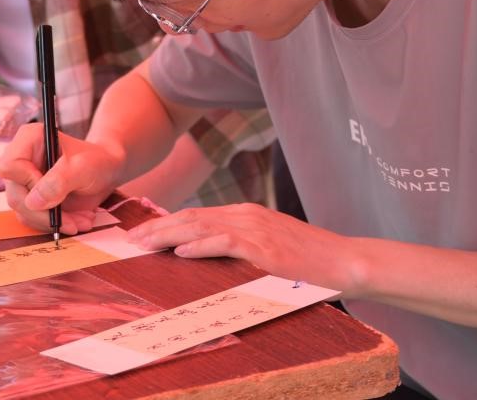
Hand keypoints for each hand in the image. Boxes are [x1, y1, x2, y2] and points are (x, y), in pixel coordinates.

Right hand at [0, 123, 125, 235]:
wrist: (106, 171)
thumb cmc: (96, 160)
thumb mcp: (82, 167)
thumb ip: (59, 181)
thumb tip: (33, 202)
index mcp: (29, 139)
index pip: (10, 166)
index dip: (29, 182)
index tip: (56, 188)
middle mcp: (22, 160)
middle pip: (15, 195)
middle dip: (45, 213)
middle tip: (73, 220)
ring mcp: (24, 181)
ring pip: (24, 211)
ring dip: (54, 221)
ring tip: (81, 219)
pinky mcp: (31, 198)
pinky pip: (33, 219)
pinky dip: (55, 224)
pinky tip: (76, 219)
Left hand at [127, 203, 362, 295]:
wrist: (344, 262)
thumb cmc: (308, 262)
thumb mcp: (269, 247)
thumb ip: (240, 246)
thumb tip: (206, 256)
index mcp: (245, 214)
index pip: (196, 215)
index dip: (166, 222)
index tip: (142, 233)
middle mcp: (246, 216)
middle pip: (192, 217)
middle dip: (158, 227)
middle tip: (132, 239)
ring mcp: (256, 230)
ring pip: (202, 227)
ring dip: (169, 235)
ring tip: (145, 244)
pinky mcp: (265, 249)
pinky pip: (225, 243)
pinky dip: (200, 247)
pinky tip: (181, 253)